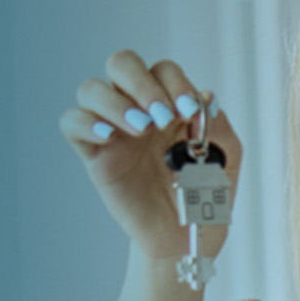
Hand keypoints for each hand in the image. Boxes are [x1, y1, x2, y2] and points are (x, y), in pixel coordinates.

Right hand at [58, 50, 243, 261]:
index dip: (175, 83)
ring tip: (141, 129)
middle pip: (121, 63)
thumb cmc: (205, 194)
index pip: (163, 70)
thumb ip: (219, 124)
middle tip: (162, 117)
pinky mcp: (94, 155)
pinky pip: (72, 124)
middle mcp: (138, 109)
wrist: (185, 236)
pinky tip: (109, 137)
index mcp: (170, 103)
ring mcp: (114, 130)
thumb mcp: (227, 157)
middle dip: (142, 83)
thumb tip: (203, 98)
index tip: (189, 113)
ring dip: (115, 101)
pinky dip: (86, 122)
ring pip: (91, 89)